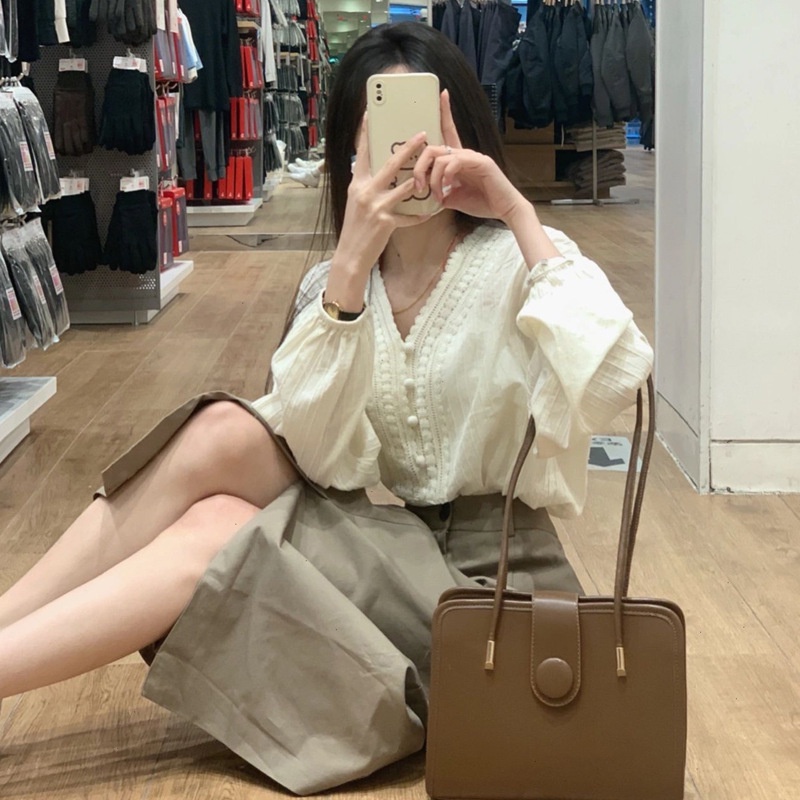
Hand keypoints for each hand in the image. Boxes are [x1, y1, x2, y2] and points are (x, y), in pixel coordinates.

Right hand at [333, 114, 431, 277]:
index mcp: (356, 184)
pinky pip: (409, 216)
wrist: (350, 256)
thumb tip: (378, 172)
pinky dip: (420, 214)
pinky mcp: (385, 222)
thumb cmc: (355, 229)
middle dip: (408, 149)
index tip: (370, 113)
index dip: (365, 133)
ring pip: (404, 187)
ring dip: (421, 179)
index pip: (361, 154)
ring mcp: (375, 207)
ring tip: (435, 170)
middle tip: (423, 134)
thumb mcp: (356, 203)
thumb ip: (367, 186)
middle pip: (390, 165)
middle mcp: (364, 192)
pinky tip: (431, 211)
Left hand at [412, 90, 527, 224]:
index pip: (448, 130)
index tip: (442, 93)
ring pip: (440, 156)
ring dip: (432, 179)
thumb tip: (426, 194)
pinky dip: (446, 176)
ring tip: (436, 196)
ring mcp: (472, 156)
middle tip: (419, 187)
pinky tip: (448, 188)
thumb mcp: (453, 198)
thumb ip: (439, 192)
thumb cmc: (482, 202)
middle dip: (418, 167)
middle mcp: (464, 153)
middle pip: (432, 147)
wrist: (505, 209)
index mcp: (458, 159)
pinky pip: (454, 162)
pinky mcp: (480, 162)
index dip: (444, 112)